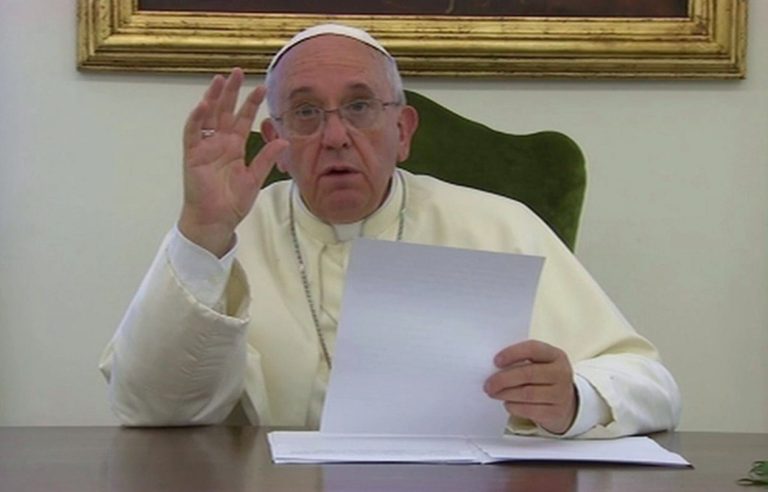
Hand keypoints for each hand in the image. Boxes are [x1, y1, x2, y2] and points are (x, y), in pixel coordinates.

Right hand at [179, 68, 287, 256]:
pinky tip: (204, 104)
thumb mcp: (255, 179)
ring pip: (208, 116)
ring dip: (213, 98)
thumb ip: (267, 159)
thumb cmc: (232, 202)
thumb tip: (284, 141)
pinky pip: (193, 133)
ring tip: (220, 80)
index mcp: (234, 147)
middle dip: (231, 92)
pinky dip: (197, 118)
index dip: (251, 103)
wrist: (216, 220)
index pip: (244, 119)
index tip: (262, 87)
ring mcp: (205, 148)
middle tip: (238, 71)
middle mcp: (219, 143)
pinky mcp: (192, 156)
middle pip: (225, 111)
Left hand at [484, 340, 576, 434]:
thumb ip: (521, 361)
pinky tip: (507, 403)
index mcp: (555, 355)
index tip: (495, 361)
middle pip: (528, 374)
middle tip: (488, 384)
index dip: (512, 354)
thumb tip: (492, 367)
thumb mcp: (539, 363)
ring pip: (527, 394)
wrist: (565, 402)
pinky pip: (530, 410)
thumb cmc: (543, 377)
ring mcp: (561, 394)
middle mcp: (561, 373)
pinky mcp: (556, 412)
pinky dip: (514, 407)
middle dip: (503, 379)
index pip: (533, 349)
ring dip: (506, 394)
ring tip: (493, 393)